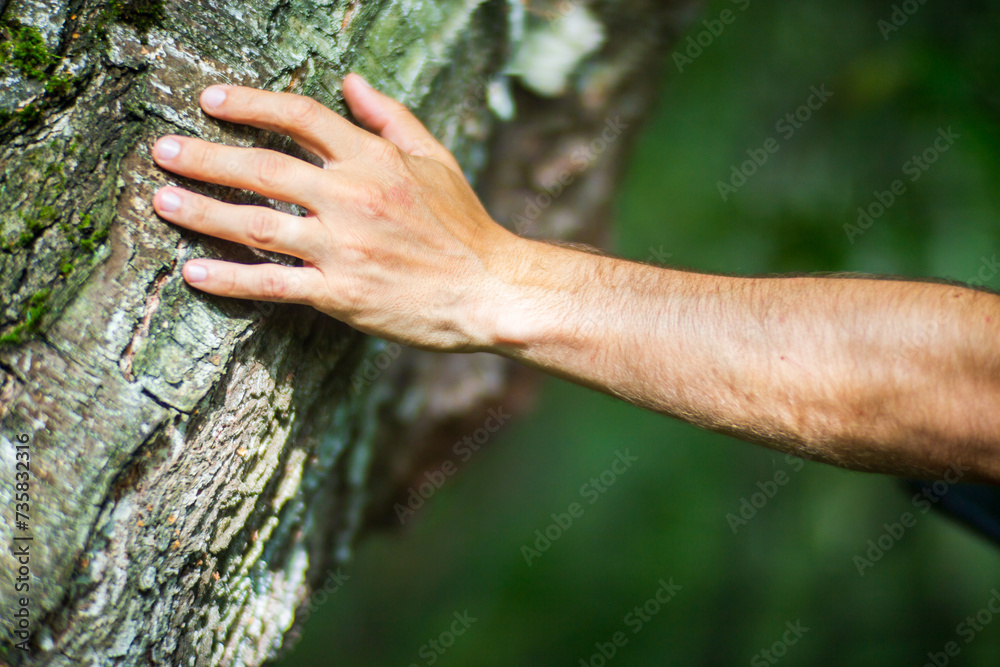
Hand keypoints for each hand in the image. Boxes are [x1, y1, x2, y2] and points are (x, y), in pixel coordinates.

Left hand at [151, 73, 520, 350]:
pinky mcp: (340, 294)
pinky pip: (273, 283)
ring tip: (161, 200)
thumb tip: (349, 82)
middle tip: (162, 150)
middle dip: (205, 156)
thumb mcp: (435, 159)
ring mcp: (343, 248)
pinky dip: (230, 278)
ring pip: (257, 224)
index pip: (301, 118)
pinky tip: (193, 271)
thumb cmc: (464, 225)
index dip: (251, 105)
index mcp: (374, 160)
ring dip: (203, 210)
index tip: (210, 100)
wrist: (489, 291)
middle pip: (263, 168)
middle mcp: (352, 198)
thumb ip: (390, 117)